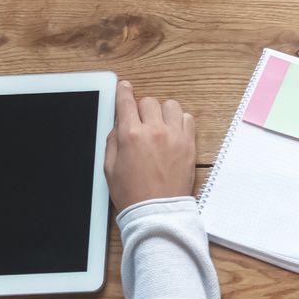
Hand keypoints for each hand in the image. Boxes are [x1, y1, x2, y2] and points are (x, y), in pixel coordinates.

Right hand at [104, 80, 196, 212]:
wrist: (157, 211)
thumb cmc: (132, 193)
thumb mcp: (109, 167)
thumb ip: (112, 140)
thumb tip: (119, 123)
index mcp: (130, 136)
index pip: (126, 102)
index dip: (123, 92)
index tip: (124, 87)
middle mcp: (154, 131)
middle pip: (149, 101)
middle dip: (142, 109)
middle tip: (140, 122)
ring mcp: (174, 136)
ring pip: (170, 105)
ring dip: (162, 112)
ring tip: (159, 126)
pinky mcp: (189, 144)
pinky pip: (187, 118)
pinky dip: (179, 121)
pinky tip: (173, 132)